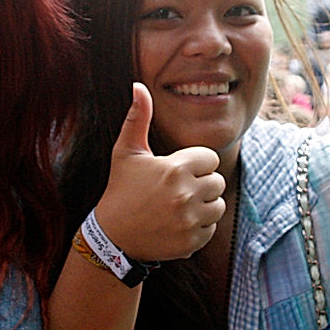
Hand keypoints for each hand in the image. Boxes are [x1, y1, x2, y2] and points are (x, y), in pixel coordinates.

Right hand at [94, 83, 225, 261]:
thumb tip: (138, 87)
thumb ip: (137, 118)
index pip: (210, 159)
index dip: (195, 164)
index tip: (177, 172)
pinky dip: (199, 228)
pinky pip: (211, 229)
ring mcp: (189, 220)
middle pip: (217, 182)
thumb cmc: (120, 190)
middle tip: (178, 191)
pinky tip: (178, 224)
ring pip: (218, 206)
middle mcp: (186, 194)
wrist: (111, 237)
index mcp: (176, 168)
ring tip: (180, 207)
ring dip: (204, 206)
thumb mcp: (126, 153)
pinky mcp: (191, 242)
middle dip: (201, 185)